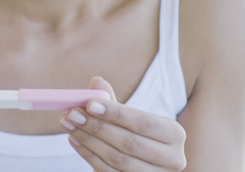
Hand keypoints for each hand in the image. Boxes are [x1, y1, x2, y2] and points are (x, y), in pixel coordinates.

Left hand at [59, 77, 186, 170]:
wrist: (144, 162)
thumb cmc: (136, 134)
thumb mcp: (130, 117)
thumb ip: (113, 101)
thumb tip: (96, 82)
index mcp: (174, 134)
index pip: (143, 122)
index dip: (115, 113)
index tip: (89, 103)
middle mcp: (172, 159)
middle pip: (130, 143)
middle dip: (97, 127)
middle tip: (72, 114)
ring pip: (117, 159)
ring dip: (88, 140)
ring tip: (69, 124)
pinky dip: (89, 155)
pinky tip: (74, 139)